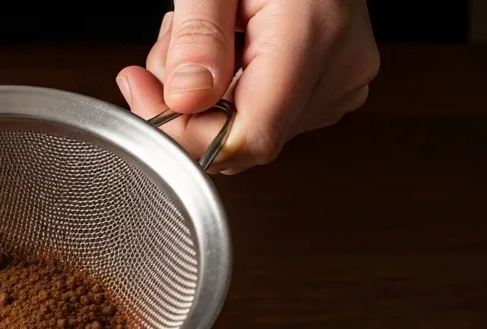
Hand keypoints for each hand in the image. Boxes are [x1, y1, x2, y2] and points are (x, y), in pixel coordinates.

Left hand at [117, 0, 378, 173]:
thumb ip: (197, 35)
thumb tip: (184, 100)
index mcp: (315, 34)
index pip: (248, 137)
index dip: (186, 135)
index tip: (144, 96)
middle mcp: (339, 69)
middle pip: (243, 137)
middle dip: (188, 107)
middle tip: (165, 51)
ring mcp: (341, 82)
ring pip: (248, 128)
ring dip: (206, 95)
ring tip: (205, 34)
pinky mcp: (334, 86)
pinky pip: (266, 113)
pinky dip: (231, 90)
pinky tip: (229, 46)